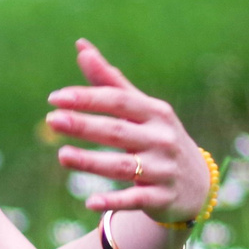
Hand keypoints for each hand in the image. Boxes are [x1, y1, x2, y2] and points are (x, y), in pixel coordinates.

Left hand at [46, 39, 211, 221]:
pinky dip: (114, 201)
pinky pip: (135, 199)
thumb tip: (81, 46)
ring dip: (92, 162)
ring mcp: (163, 169)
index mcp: (155, 113)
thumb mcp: (140, 109)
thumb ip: (109, 81)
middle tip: (52, 120)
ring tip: (62, 156)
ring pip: (123, 166)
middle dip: (85, 125)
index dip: (88, 98)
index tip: (55, 98)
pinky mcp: (162, 197)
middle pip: (118, 131)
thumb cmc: (157, 137)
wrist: (196, 184)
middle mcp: (161, 139)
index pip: (119, 101)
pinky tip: (89, 202)